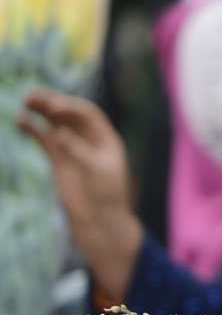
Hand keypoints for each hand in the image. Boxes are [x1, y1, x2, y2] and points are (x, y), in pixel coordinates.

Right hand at [17, 90, 141, 301]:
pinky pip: (43, 137)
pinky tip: (21, 120)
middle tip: (32, 96)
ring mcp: (72, 146)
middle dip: (52, 103)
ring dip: (40, 110)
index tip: (54, 108)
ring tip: (25, 101)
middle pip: (69, 114)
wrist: (98, 218)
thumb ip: (79, 151)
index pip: (88, 114)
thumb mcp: (97, 171)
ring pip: (54, 122)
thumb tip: (59, 133)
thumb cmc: (106, 195)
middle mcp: (89, 138)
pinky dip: (33, 128)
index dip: (71, 107)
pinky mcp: (57, 157)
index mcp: (106, 138)